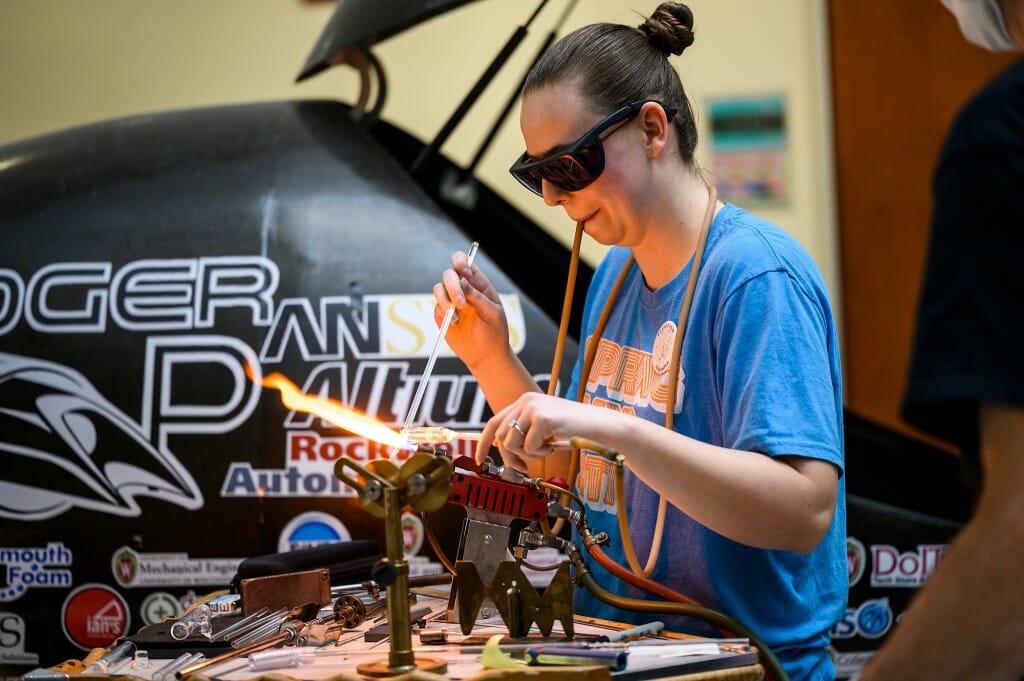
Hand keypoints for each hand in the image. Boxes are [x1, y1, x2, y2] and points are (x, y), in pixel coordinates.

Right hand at [433, 250, 508, 369]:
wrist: (486, 355)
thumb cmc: (495, 332)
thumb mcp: (493, 314)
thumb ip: (478, 297)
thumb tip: (463, 281)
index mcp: (478, 284)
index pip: (464, 262)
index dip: (460, 262)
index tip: (464, 273)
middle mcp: (463, 289)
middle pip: (449, 274)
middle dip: (453, 286)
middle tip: (461, 304)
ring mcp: (451, 301)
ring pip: (438, 288)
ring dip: (445, 300)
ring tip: (456, 317)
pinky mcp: (441, 314)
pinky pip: (436, 306)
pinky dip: (443, 312)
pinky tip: (454, 323)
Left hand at [477, 393, 609, 470]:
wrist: (600, 425)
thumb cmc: (575, 429)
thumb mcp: (544, 428)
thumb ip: (524, 432)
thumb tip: (504, 451)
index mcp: (525, 401)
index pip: (494, 422)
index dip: (484, 443)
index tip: (480, 459)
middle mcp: (526, 401)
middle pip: (501, 437)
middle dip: (511, 457)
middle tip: (526, 466)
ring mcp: (533, 408)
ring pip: (512, 444)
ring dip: (529, 454)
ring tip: (547, 448)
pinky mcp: (542, 419)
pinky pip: (529, 447)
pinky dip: (542, 453)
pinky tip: (555, 445)